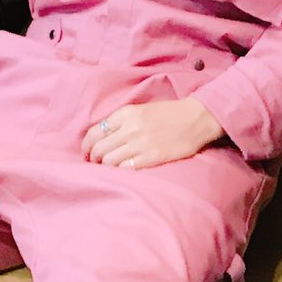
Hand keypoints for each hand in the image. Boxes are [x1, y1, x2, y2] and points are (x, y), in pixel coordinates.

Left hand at [83, 98, 224, 169]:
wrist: (195, 118)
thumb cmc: (168, 114)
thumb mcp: (140, 110)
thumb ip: (121, 121)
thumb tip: (100, 137)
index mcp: (126, 113)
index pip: (94, 132)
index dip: (86, 145)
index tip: (86, 152)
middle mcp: (131, 128)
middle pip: (99, 149)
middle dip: (93, 158)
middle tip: (94, 163)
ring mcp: (141, 144)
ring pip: (109, 161)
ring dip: (105, 167)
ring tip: (108, 168)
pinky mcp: (152, 157)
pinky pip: (126, 169)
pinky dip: (120, 171)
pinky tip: (122, 171)